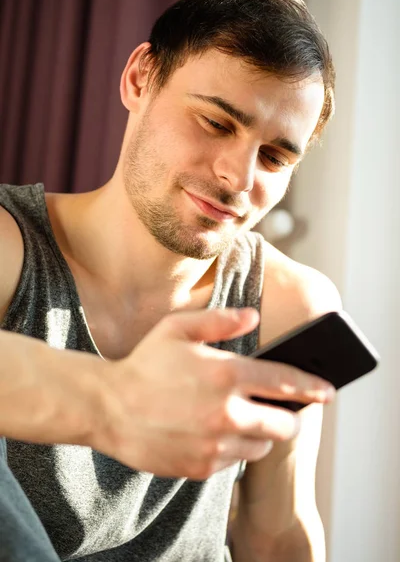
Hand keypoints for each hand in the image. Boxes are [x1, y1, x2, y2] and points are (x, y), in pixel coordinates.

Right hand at [94, 308, 333, 478]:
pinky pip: (234, 460)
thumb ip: (220, 321)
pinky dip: (232, 447)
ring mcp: (215, 444)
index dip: (312, 387)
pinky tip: (212, 432)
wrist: (108, 408)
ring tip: (236, 418)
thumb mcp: (178, 328)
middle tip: (277, 409)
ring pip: (261, 444)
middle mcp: (226, 413)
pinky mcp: (202, 467)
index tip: (328, 392)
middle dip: (287, 416)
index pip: (286, 382)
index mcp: (226, 374)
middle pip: (284, 423)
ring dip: (258, 432)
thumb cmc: (144, 363)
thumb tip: (254, 318)